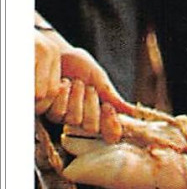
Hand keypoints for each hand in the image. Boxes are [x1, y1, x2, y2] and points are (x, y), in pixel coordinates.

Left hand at [35, 27, 125, 142]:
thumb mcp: (101, 81)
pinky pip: (59, 113)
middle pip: (93, 128)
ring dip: (77, 98)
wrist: (60, 54)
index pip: (111, 134)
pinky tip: (63, 84)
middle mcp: (85, 120)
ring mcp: (66, 118)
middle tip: (90, 88)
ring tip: (76, 82)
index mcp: (102, 114)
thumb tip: (135, 112)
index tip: (108, 107)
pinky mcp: (50, 112)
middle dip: (92, 105)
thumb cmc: (82, 66)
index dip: (111, 125)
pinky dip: (63, 95)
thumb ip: (114, 99)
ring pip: (75, 120)